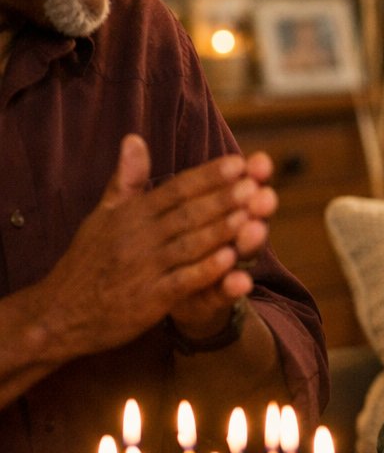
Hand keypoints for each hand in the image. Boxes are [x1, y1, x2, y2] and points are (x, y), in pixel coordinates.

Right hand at [37, 135, 271, 357]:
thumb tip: (134, 138)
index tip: (239, 163)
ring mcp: (143, 269)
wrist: (59, 314)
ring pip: (188, 245)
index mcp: (130, 215)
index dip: (208, 176)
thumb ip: (126, 180)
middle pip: (187, 213)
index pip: (175, 189)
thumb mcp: (102, 216)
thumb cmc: (87, 261)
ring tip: (252, 214)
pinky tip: (230, 260)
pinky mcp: (147, 300)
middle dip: (222, 198)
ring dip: (221, 230)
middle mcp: (137, 238)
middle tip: (256, 184)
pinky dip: (205, 271)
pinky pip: (181, 282)